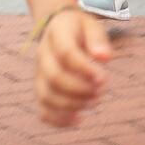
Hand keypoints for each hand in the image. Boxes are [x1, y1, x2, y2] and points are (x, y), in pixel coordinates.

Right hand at [34, 6, 113, 126]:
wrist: (59, 28)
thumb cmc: (80, 29)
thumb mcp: (91, 24)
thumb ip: (98, 39)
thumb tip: (105, 58)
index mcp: (56, 34)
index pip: (66, 53)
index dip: (85, 69)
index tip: (104, 77)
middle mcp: (42, 54)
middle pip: (54, 78)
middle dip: (80, 89)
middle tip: (101, 92)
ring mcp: (39, 73)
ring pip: (47, 96)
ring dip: (72, 105)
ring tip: (94, 102)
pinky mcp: (41, 89)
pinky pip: (43, 109)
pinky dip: (58, 120)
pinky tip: (78, 120)